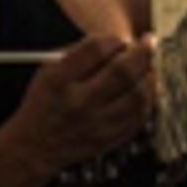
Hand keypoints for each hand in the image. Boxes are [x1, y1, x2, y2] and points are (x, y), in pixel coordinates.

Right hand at [10, 33, 156, 172]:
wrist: (35, 147)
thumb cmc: (45, 104)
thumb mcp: (48, 71)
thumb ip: (79, 54)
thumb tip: (118, 42)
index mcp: (59, 80)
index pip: (96, 49)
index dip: (115, 39)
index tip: (121, 39)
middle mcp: (78, 102)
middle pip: (122, 70)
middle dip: (142, 52)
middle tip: (149, 42)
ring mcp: (96, 123)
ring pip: (137, 95)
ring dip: (150, 75)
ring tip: (150, 66)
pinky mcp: (109, 139)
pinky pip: (139, 116)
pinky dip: (148, 99)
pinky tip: (146, 88)